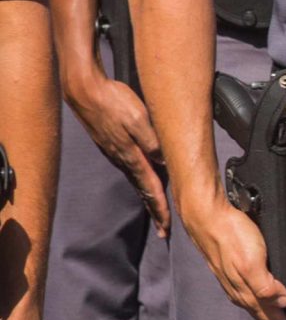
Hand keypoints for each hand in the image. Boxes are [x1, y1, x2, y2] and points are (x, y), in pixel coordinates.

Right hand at [65, 65, 167, 231]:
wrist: (83, 89)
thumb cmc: (112, 101)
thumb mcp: (139, 119)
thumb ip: (152, 141)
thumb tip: (166, 163)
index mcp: (132, 156)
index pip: (151, 188)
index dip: (160, 209)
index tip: (168, 228)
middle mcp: (123, 159)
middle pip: (144, 190)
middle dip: (155, 210)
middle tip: (164, 230)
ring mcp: (116, 152)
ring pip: (138, 180)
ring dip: (149, 196)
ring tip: (157, 210)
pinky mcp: (112, 144)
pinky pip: (131, 168)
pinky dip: (142, 180)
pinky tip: (145, 179)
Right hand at [180, 190, 285, 319]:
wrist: (207, 218)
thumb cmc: (233, 235)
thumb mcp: (252, 260)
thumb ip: (265, 284)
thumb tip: (282, 303)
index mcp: (249, 293)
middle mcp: (243, 293)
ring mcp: (237, 284)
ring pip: (260, 310)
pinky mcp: (235, 274)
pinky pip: (253, 298)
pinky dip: (264, 309)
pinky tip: (267, 307)